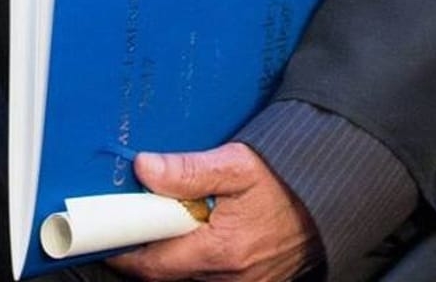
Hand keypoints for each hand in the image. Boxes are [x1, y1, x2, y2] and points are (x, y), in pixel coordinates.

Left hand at [105, 142, 318, 281]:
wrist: (329, 202)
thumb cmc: (284, 182)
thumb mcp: (238, 164)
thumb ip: (190, 169)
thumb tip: (144, 167)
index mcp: (219, 250)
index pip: (152, 263)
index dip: (124, 250)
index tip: (106, 231)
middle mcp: (226, 279)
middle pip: (164, 275)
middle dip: (143, 253)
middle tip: (131, 222)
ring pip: (183, 280)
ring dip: (168, 257)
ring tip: (164, 225)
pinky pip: (204, 280)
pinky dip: (190, 263)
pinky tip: (193, 237)